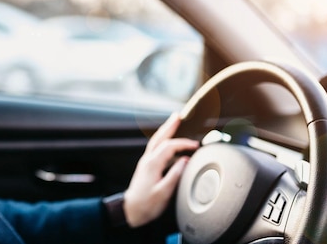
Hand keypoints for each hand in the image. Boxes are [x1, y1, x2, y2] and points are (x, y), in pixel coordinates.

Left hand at [122, 113, 198, 227]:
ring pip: (155, 141)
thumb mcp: (163, 193)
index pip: (169, 146)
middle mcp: (147, 160)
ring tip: (173, 123)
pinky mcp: (146, 166)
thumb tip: (185, 161)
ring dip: (164, 131)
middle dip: (169, 126)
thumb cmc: (146, 205)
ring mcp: (145, 162)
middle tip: (178, 116)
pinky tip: (167, 141)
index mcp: (152, 164)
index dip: (183, 143)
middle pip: (159, 138)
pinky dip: (162, 140)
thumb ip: (174, 176)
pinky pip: (154, 148)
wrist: (130, 211)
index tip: (195, 145)